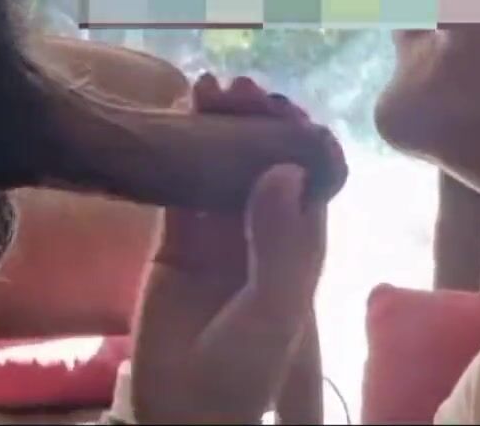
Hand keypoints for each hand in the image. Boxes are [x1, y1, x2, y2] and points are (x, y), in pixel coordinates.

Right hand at [130, 75, 342, 423]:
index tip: (281, 105)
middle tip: (239, 86)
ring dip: (215, 127)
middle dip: (254, 121)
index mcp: (299, 245)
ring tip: (205, 87)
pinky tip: (172, 118)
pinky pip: (176, 187)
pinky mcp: (174, 239)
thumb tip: (285, 169)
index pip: (306, 177)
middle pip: (260, 161)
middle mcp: (261, 231)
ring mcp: (217, 233)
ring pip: (218, 166)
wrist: (183, 409)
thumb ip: (280, 242)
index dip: (296, 136)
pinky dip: (175, 153)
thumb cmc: (243, 367)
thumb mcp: (273, 308)